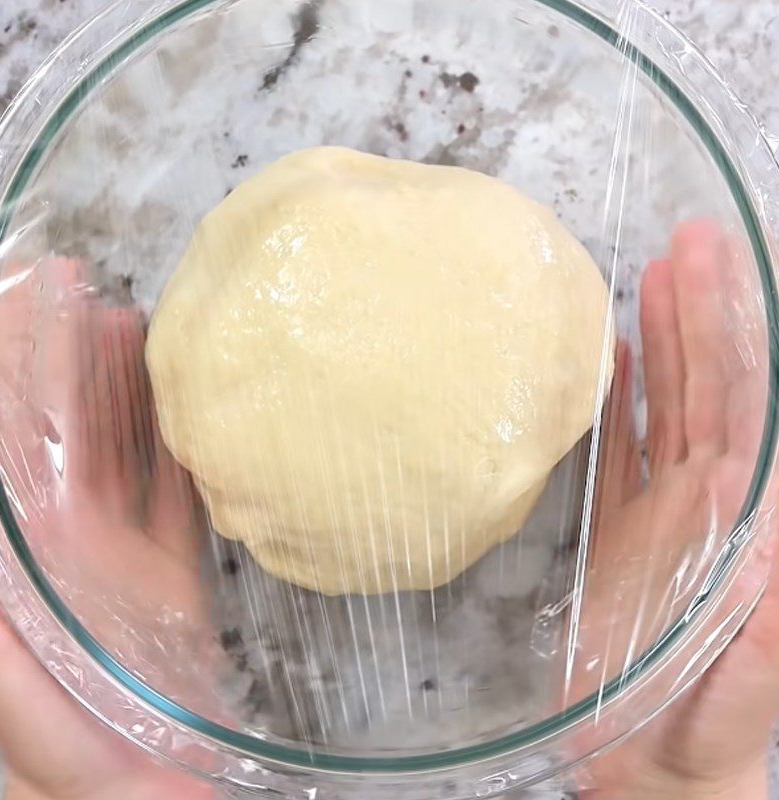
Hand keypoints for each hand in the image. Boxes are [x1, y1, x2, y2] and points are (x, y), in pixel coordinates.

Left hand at [0, 260, 213, 799]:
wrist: (159, 791)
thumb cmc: (84, 761)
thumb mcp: (26, 700)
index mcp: (32, 550)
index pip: (21, 438)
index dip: (21, 365)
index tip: (33, 297)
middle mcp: (74, 534)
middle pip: (71, 427)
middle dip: (70, 354)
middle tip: (82, 285)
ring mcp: (127, 546)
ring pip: (123, 446)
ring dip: (125, 386)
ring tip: (133, 321)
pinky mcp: (177, 566)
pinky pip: (176, 489)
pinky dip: (180, 444)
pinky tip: (185, 405)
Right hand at [577, 221, 777, 798]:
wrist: (657, 771)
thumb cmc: (704, 726)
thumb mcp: (752, 665)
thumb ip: (771, 597)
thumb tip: (772, 505)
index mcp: (744, 515)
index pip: (744, 398)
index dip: (734, 328)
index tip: (723, 263)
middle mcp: (710, 500)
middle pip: (707, 386)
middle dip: (701, 312)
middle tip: (686, 243)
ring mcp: (664, 514)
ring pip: (667, 408)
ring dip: (662, 342)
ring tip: (651, 278)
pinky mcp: (621, 536)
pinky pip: (621, 454)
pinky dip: (618, 404)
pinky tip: (611, 364)